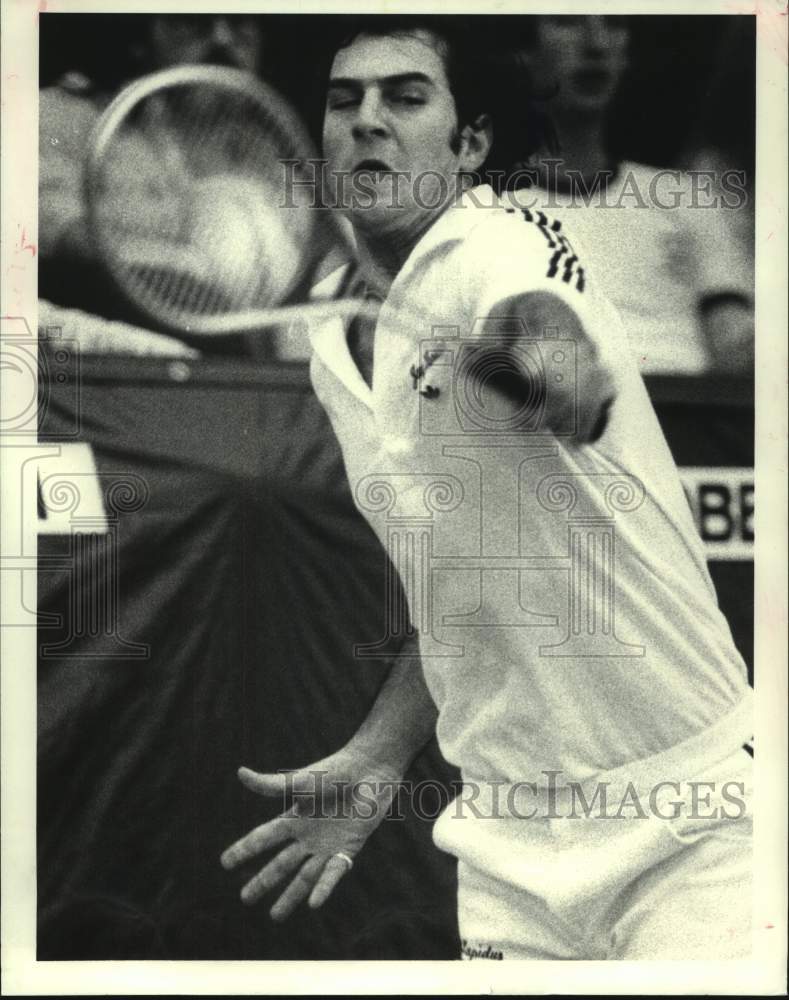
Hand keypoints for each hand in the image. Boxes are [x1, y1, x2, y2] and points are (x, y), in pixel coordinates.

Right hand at [220, 749, 400, 920]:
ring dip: (290, 896)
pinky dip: (323, 888)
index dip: (245, 849)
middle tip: (244, 898)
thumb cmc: (335, 771)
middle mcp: (308, 835)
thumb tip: (239, 773)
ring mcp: (327, 844)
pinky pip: (333, 873)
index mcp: (294, 817)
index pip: (264, 838)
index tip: (224, 863)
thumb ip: (271, 785)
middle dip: (263, 881)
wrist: (369, 770)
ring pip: (304, 877)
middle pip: (280, 864)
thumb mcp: (300, 781)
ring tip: (275, 917)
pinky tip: (313, 904)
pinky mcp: (348, 848)